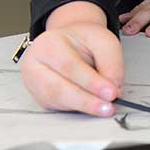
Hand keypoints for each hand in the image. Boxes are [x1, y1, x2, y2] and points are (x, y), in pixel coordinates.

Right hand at [20, 1, 123, 115]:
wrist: (70, 42)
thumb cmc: (83, 40)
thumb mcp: (102, 40)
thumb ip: (111, 62)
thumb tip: (115, 88)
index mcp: (48, 44)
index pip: (69, 65)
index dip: (91, 82)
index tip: (111, 92)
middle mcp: (35, 64)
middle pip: (57, 87)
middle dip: (86, 100)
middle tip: (108, 106)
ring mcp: (34, 82)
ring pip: (56, 101)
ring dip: (83, 107)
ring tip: (104, 108)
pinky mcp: (40, 96)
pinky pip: (57, 106)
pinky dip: (77, 108)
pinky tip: (91, 106)